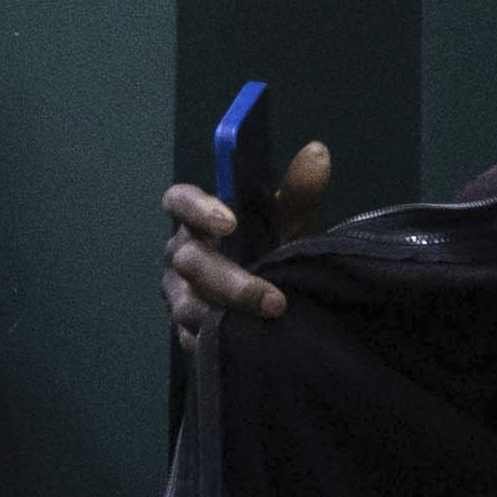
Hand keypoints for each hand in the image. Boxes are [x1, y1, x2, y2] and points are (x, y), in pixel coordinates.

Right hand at [163, 139, 332, 337]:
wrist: (274, 298)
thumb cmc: (271, 249)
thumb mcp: (288, 221)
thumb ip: (299, 191)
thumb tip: (318, 152)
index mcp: (197, 220)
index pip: (178, 201)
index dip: (197, 208)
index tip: (230, 221)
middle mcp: (180, 255)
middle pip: (190, 262)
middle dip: (230, 281)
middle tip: (274, 300)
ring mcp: (179, 294)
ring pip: (187, 305)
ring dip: (226, 315)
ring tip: (268, 325)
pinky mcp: (185, 330)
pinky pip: (193, 338)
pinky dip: (220, 341)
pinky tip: (251, 344)